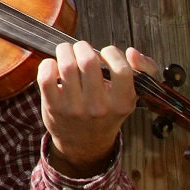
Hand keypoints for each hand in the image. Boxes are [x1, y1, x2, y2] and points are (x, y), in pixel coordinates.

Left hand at [40, 40, 154, 174]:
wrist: (84, 143)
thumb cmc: (108, 111)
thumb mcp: (130, 95)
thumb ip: (143, 70)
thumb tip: (132, 52)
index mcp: (122, 102)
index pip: (122, 70)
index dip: (112, 53)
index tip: (106, 53)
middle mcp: (98, 107)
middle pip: (88, 61)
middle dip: (83, 47)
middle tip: (81, 49)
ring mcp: (74, 108)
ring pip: (66, 66)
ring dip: (65, 51)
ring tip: (67, 53)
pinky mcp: (53, 106)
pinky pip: (46, 76)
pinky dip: (48, 64)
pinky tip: (54, 65)